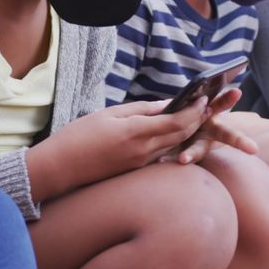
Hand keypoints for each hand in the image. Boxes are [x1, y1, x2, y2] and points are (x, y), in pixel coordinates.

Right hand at [26, 96, 213, 201]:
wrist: (60, 168)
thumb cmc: (79, 136)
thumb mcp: (109, 114)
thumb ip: (140, 110)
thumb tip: (166, 105)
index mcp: (136, 133)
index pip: (177, 122)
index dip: (194, 110)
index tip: (203, 97)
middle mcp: (143, 151)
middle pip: (181, 136)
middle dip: (197, 120)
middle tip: (208, 105)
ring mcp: (140, 163)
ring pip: (174, 146)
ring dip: (187, 131)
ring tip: (197, 116)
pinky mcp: (135, 170)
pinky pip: (161, 154)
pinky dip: (172, 142)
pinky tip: (174, 133)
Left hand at [159, 89, 257, 164]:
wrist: (174, 134)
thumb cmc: (185, 112)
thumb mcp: (192, 103)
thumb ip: (196, 98)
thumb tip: (199, 88)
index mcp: (211, 112)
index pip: (222, 103)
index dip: (229, 98)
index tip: (236, 92)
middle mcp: (211, 130)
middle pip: (227, 135)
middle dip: (239, 141)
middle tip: (253, 148)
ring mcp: (201, 145)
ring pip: (199, 150)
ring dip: (192, 153)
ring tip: (183, 158)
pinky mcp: (186, 155)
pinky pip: (177, 156)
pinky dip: (170, 158)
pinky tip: (160, 160)